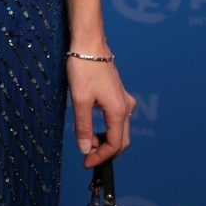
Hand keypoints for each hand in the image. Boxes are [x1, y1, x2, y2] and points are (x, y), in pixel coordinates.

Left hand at [67, 53, 135, 168]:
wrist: (89, 42)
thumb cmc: (84, 68)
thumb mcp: (80, 99)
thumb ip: (83, 126)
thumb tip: (85, 149)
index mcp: (118, 111)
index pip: (114, 145)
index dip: (101, 157)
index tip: (86, 163)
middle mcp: (125, 107)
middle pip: (121, 140)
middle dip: (105, 152)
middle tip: (87, 156)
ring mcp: (123, 99)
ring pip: (120, 128)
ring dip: (105, 139)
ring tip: (87, 140)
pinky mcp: (117, 93)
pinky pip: (117, 117)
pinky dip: (107, 127)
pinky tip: (92, 124)